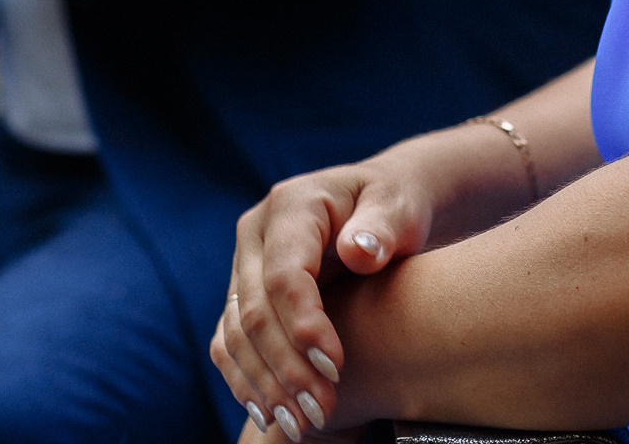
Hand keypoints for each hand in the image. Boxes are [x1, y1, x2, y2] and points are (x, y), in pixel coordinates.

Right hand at [214, 159, 439, 438]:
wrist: (381, 211)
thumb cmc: (396, 207)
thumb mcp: (400, 207)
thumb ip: (382, 227)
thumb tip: (358, 252)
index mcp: (291, 205)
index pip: (285, 274)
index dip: (305, 325)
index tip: (337, 367)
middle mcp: (256, 235)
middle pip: (255, 311)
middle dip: (286, 368)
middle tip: (320, 411)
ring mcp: (244, 266)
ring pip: (235, 334)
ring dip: (266, 384)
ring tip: (301, 424)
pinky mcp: (243, 296)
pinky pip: (229, 344)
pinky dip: (246, 381)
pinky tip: (271, 414)